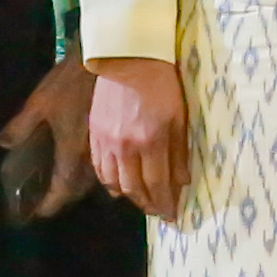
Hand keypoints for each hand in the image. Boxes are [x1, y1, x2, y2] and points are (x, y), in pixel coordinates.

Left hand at [0, 51, 99, 218]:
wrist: (111, 58)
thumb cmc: (72, 81)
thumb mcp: (40, 101)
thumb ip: (22, 125)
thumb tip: (6, 144)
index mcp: (71, 148)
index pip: (62, 187)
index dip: (52, 202)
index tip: (42, 211)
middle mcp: (93, 153)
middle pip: (83, 187)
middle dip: (69, 196)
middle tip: (58, 199)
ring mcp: (112, 144)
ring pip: (102, 177)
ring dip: (89, 185)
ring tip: (77, 186)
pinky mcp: (124, 134)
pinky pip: (115, 162)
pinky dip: (106, 170)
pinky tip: (102, 165)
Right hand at [88, 58, 189, 220]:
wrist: (129, 60)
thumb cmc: (163, 84)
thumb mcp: (180, 116)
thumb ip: (180, 151)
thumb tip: (182, 182)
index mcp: (151, 141)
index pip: (157, 184)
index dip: (164, 203)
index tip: (172, 216)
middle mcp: (126, 147)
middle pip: (134, 187)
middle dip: (147, 203)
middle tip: (158, 212)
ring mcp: (106, 142)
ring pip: (114, 181)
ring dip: (129, 196)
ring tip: (142, 202)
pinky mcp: (94, 135)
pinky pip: (100, 168)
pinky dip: (109, 182)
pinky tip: (118, 187)